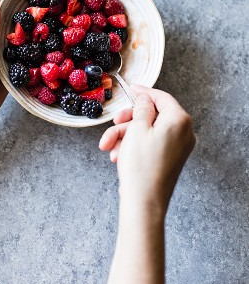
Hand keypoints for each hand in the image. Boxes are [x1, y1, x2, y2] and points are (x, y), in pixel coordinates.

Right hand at [99, 86, 194, 215]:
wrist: (144, 203)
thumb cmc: (141, 166)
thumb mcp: (137, 128)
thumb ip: (142, 108)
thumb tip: (146, 98)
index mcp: (179, 120)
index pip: (161, 97)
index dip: (143, 92)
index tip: (131, 89)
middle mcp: (183, 132)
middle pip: (151, 115)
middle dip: (128, 121)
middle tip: (114, 123)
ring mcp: (177, 147)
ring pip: (146, 131)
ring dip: (124, 136)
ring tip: (108, 147)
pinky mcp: (169, 159)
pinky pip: (149, 144)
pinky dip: (132, 147)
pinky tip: (116, 156)